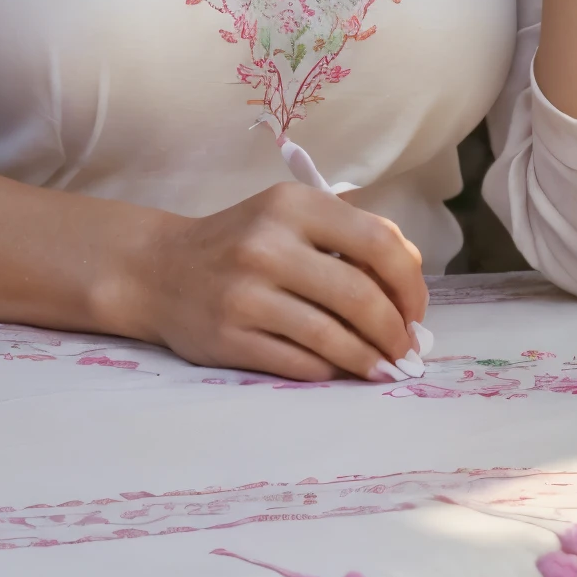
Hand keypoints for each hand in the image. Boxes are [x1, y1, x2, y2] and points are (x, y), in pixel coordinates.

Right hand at [139, 183, 427, 381]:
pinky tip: (342, 372)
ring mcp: (246, 293)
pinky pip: (298, 363)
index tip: (416, 310)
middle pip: (359, 295)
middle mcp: (269, 244)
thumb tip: (413, 276)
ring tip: (384, 369)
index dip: (410, 283)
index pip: (378, 242)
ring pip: (331, 336)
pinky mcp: (229, 338)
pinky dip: (330, 371)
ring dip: (368, 359)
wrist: (160, 270)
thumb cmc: (242, 241)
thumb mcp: (292, 217)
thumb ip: (351, 235)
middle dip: (395, 330)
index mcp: (294, 205)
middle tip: (407, 350)